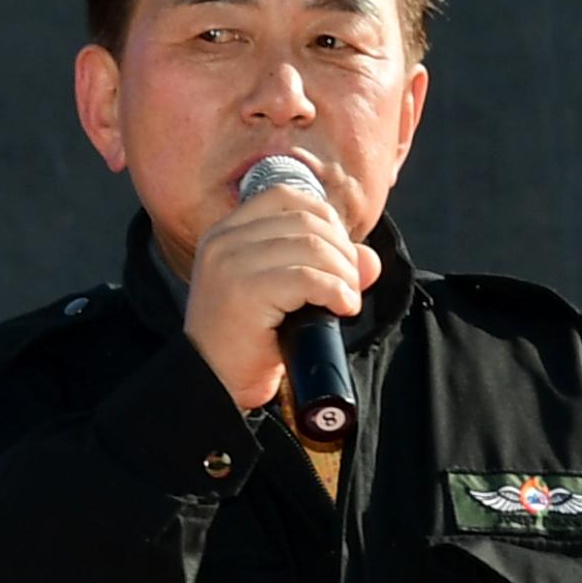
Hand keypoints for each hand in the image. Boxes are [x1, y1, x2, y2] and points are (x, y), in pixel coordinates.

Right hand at [181, 182, 378, 411]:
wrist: (211, 386)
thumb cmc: (245, 344)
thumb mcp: (285, 296)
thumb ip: (323, 268)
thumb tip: (370, 260)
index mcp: (226, 233)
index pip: (286, 197)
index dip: (325, 219)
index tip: (338, 254)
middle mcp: (223, 241)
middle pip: (306, 220)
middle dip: (342, 251)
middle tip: (349, 286)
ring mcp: (231, 264)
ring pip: (312, 246)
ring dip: (344, 274)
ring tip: (346, 301)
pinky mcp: (244, 291)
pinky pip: (309, 278)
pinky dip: (337, 291)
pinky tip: (342, 309)